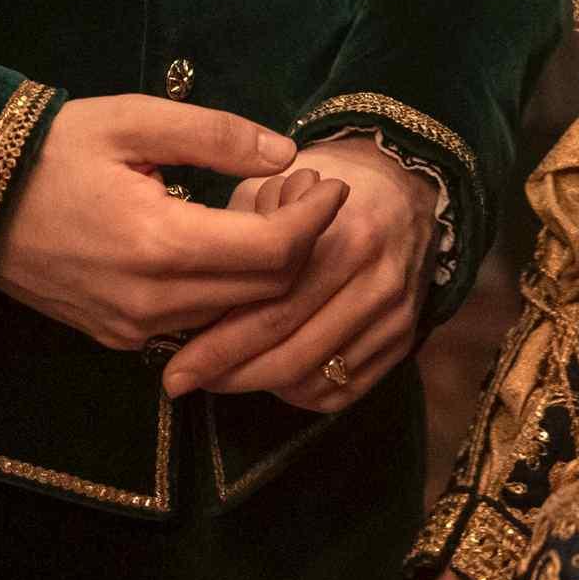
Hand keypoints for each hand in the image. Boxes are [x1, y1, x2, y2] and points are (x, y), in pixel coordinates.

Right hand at [0, 96, 341, 350]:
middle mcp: (151, 303)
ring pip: (234, 316)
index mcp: (158, 244)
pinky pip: (196, 325)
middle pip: (264, 294)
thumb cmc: (51, 149)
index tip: (330, 184)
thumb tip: (284, 153)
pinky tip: (226, 248)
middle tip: (307, 196)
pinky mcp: (117, 339)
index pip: (273, 253)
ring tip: (271, 216)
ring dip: (267, 274)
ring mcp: (132, 330)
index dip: (315, 221)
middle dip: (302, 247)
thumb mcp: (133, 121)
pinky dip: (228, 295)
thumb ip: (216, 135)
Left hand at [156, 136, 430, 404]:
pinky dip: (299, 392)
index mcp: (347, 239)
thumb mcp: (277, 188)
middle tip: (183, 381)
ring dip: (260, 386)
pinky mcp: (404, 340)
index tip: (173, 363)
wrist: (405, 187)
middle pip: (292, 353)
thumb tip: (194, 303)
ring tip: (220, 377)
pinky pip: (343, 390)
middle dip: (229, 374)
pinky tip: (270, 377)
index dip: (220, 345)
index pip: (274, 310)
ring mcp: (395, 317)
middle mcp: (377, 283)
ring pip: (315, 378)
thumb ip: (241, 236)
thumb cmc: (325, 187)